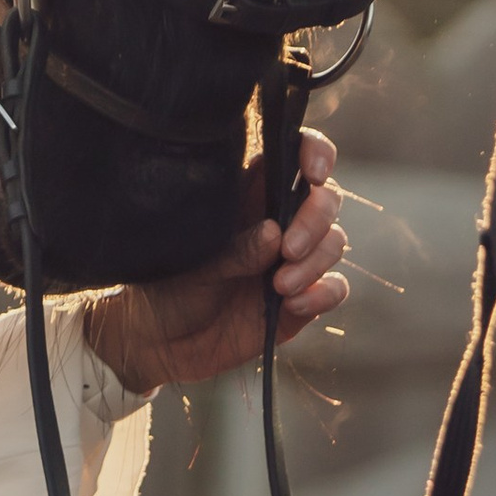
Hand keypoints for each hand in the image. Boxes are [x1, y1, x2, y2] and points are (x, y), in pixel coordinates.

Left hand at [79, 129, 349, 396]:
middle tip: (288, 249)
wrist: (161, 343)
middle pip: (325, 198)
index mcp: (247, 193)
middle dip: (316, 219)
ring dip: (315, 262)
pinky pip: (334, 287)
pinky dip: (324, 294)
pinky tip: (294, 304)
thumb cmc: (168, 285)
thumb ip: (237, 248)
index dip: (314, 152)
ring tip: (280, 286)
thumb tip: (275, 233)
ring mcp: (292, 260)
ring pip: (333, 242)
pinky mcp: (301, 298)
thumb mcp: (193, 262)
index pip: (292, 155)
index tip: (315, 172)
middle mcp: (277, 220)